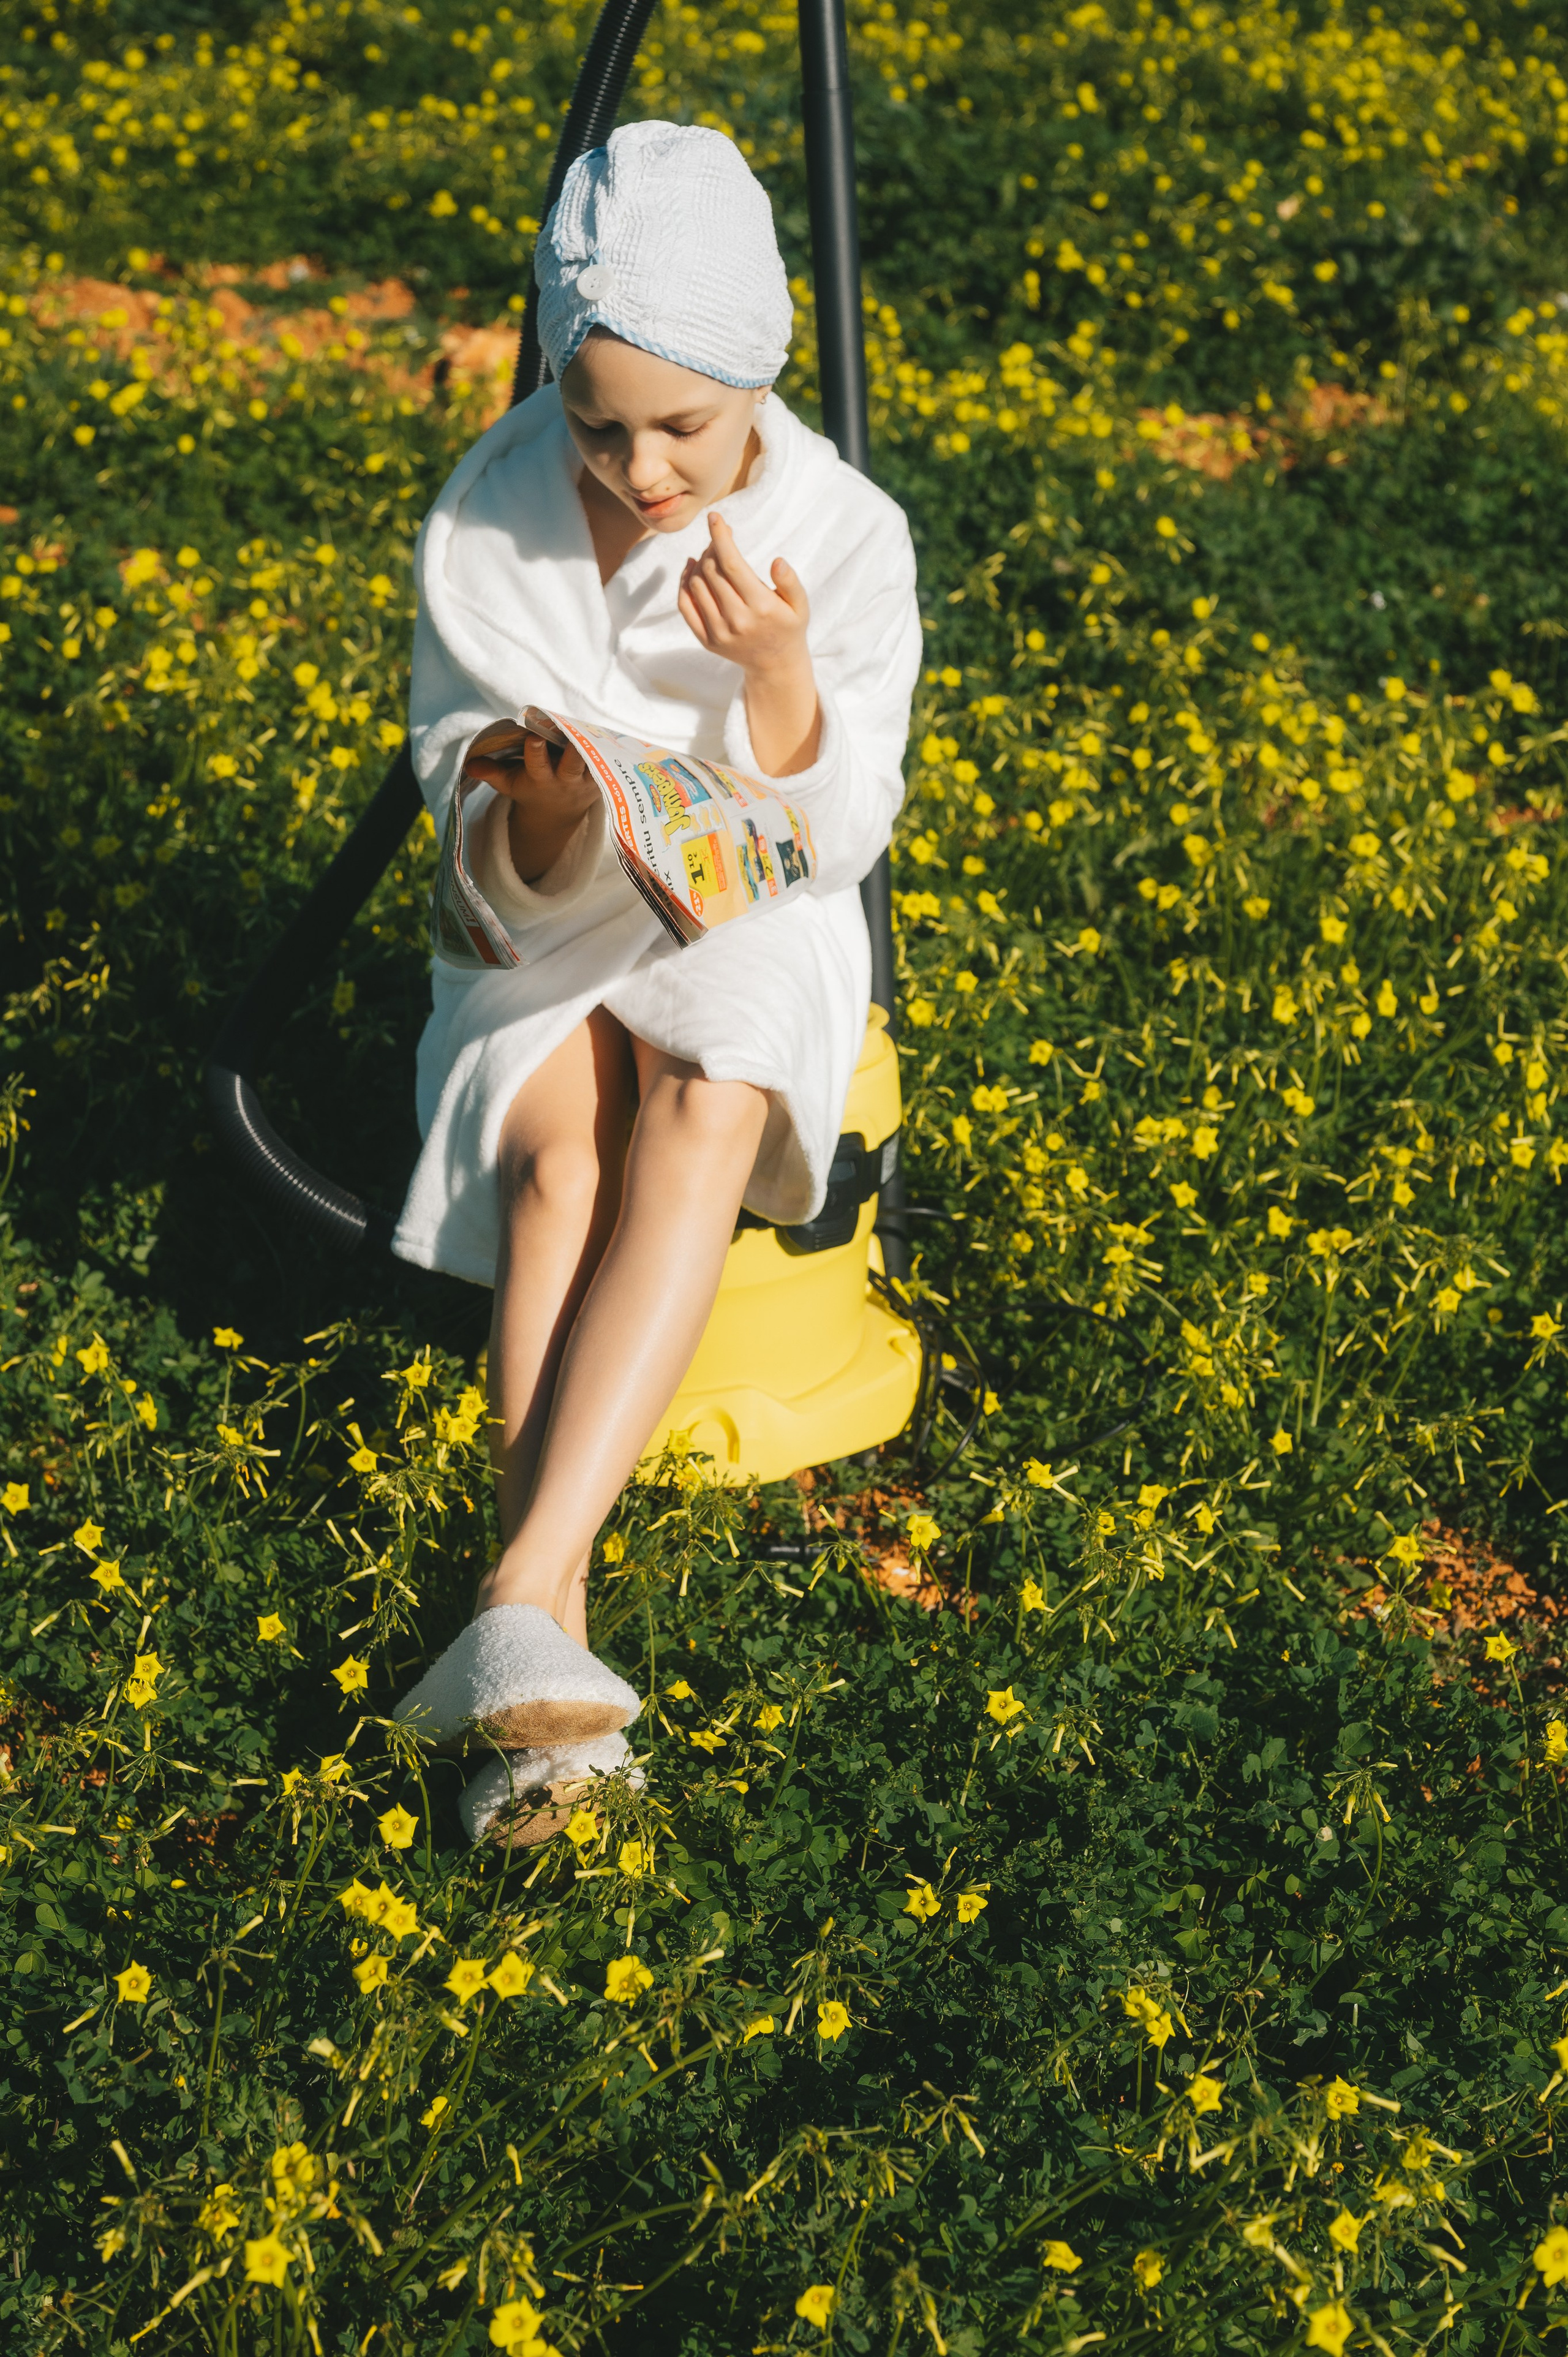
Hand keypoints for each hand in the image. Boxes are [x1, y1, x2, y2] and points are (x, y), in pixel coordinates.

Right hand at [464, 722, 596, 823]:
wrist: (557, 815)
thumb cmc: (529, 790)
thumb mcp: (508, 785)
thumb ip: (490, 773)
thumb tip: (469, 764)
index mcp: (540, 780)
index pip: (538, 765)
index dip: (535, 752)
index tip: (533, 737)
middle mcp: (565, 781)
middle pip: (573, 764)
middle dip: (573, 750)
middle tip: (574, 733)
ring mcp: (586, 780)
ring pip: (594, 762)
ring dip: (594, 746)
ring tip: (593, 728)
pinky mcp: (602, 778)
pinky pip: (607, 761)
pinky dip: (607, 748)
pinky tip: (606, 732)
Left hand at [679, 515, 820, 775]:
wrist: (775, 665)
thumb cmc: (788, 627)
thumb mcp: (800, 605)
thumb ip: (790, 582)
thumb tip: (778, 561)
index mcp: (761, 607)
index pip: (731, 563)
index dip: (720, 536)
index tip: (714, 517)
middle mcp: (736, 620)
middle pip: (711, 570)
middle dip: (712, 547)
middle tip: (720, 539)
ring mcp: (719, 632)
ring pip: (696, 584)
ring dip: (700, 562)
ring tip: (712, 555)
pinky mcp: (706, 640)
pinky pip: (685, 605)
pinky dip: (684, 582)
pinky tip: (692, 568)